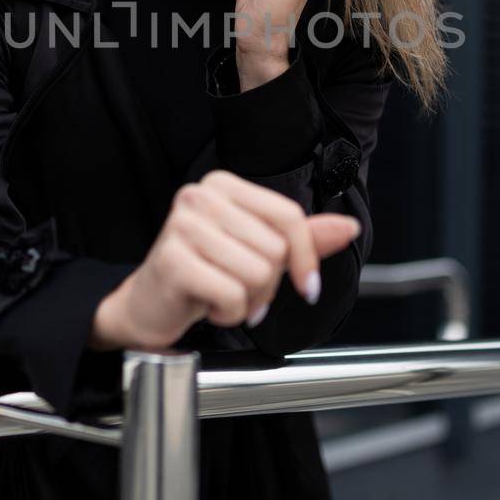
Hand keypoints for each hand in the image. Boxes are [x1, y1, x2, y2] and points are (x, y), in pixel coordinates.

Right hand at [88, 169, 361, 351]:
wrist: (151, 305)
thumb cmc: (204, 274)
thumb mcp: (256, 251)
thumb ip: (301, 239)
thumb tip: (348, 227)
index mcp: (224, 185)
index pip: (287, 216)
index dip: (305, 257)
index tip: (307, 285)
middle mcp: (200, 196)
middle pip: (274, 249)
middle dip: (267, 284)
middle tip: (239, 289)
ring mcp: (183, 225)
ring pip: (257, 273)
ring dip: (248, 301)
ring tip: (223, 296)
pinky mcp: (173, 260)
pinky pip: (232, 295)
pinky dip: (230, 313)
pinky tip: (208, 306)